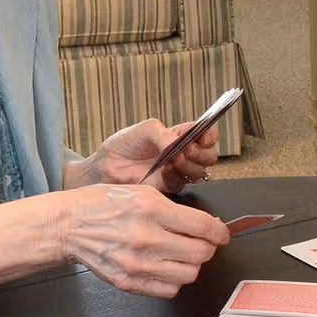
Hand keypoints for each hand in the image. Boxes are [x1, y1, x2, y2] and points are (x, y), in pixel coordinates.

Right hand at [54, 183, 229, 297]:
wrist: (68, 226)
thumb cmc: (102, 204)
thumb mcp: (141, 192)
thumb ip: (174, 209)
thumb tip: (205, 224)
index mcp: (151, 209)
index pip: (203, 226)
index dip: (220, 232)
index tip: (222, 234)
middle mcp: (146, 238)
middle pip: (200, 254)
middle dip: (207, 248)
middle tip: (202, 242)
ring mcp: (136, 264)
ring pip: (188, 275)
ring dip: (192, 265)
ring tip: (182, 254)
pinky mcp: (127, 282)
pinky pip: (168, 290)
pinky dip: (174, 280)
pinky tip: (166, 266)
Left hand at [78, 119, 220, 192]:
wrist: (106, 166)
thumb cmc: (124, 145)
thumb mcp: (144, 130)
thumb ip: (164, 134)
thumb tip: (178, 142)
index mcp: (181, 136)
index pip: (207, 134)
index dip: (210, 135)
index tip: (203, 136)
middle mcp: (184, 153)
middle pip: (209, 156)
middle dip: (201, 152)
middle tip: (186, 148)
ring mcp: (178, 171)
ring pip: (200, 171)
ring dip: (190, 164)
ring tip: (174, 158)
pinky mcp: (169, 187)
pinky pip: (183, 183)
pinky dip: (176, 175)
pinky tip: (165, 170)